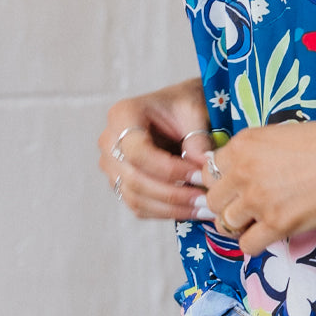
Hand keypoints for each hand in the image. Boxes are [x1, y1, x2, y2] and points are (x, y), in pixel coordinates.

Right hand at [98, 77, 214, 220]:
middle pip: (134, 179)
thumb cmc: (185, 104)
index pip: (137, 152)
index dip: (169, 169)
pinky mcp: (121, 182)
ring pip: (135, 197)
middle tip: (205, 198)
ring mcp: (112, 165)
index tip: (199, 175)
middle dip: (173, 193)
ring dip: (172, 208)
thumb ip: (198, 136)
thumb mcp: (196, 110)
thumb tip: (203, 166)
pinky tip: (193, 210)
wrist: (179, 109)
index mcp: (123, 115)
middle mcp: (109, 141)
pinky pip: (139, 205)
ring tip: (204, 208)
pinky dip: (166, 212)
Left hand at [200, 117, 315, 256]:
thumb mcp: (283, 136)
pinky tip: (272, 234)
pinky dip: (256, 244)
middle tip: (249, 208)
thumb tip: (243, 176)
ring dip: (241, 226)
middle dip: (229, 206)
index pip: (211, 171)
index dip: (225, 183)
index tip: (238, 188)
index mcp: (244, 144)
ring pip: (226, 225)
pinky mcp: (277, 224)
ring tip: (262, 221)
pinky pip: (247, 246)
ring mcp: (258, 199)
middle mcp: (244, 171)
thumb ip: (256, 154)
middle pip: (213, 200)